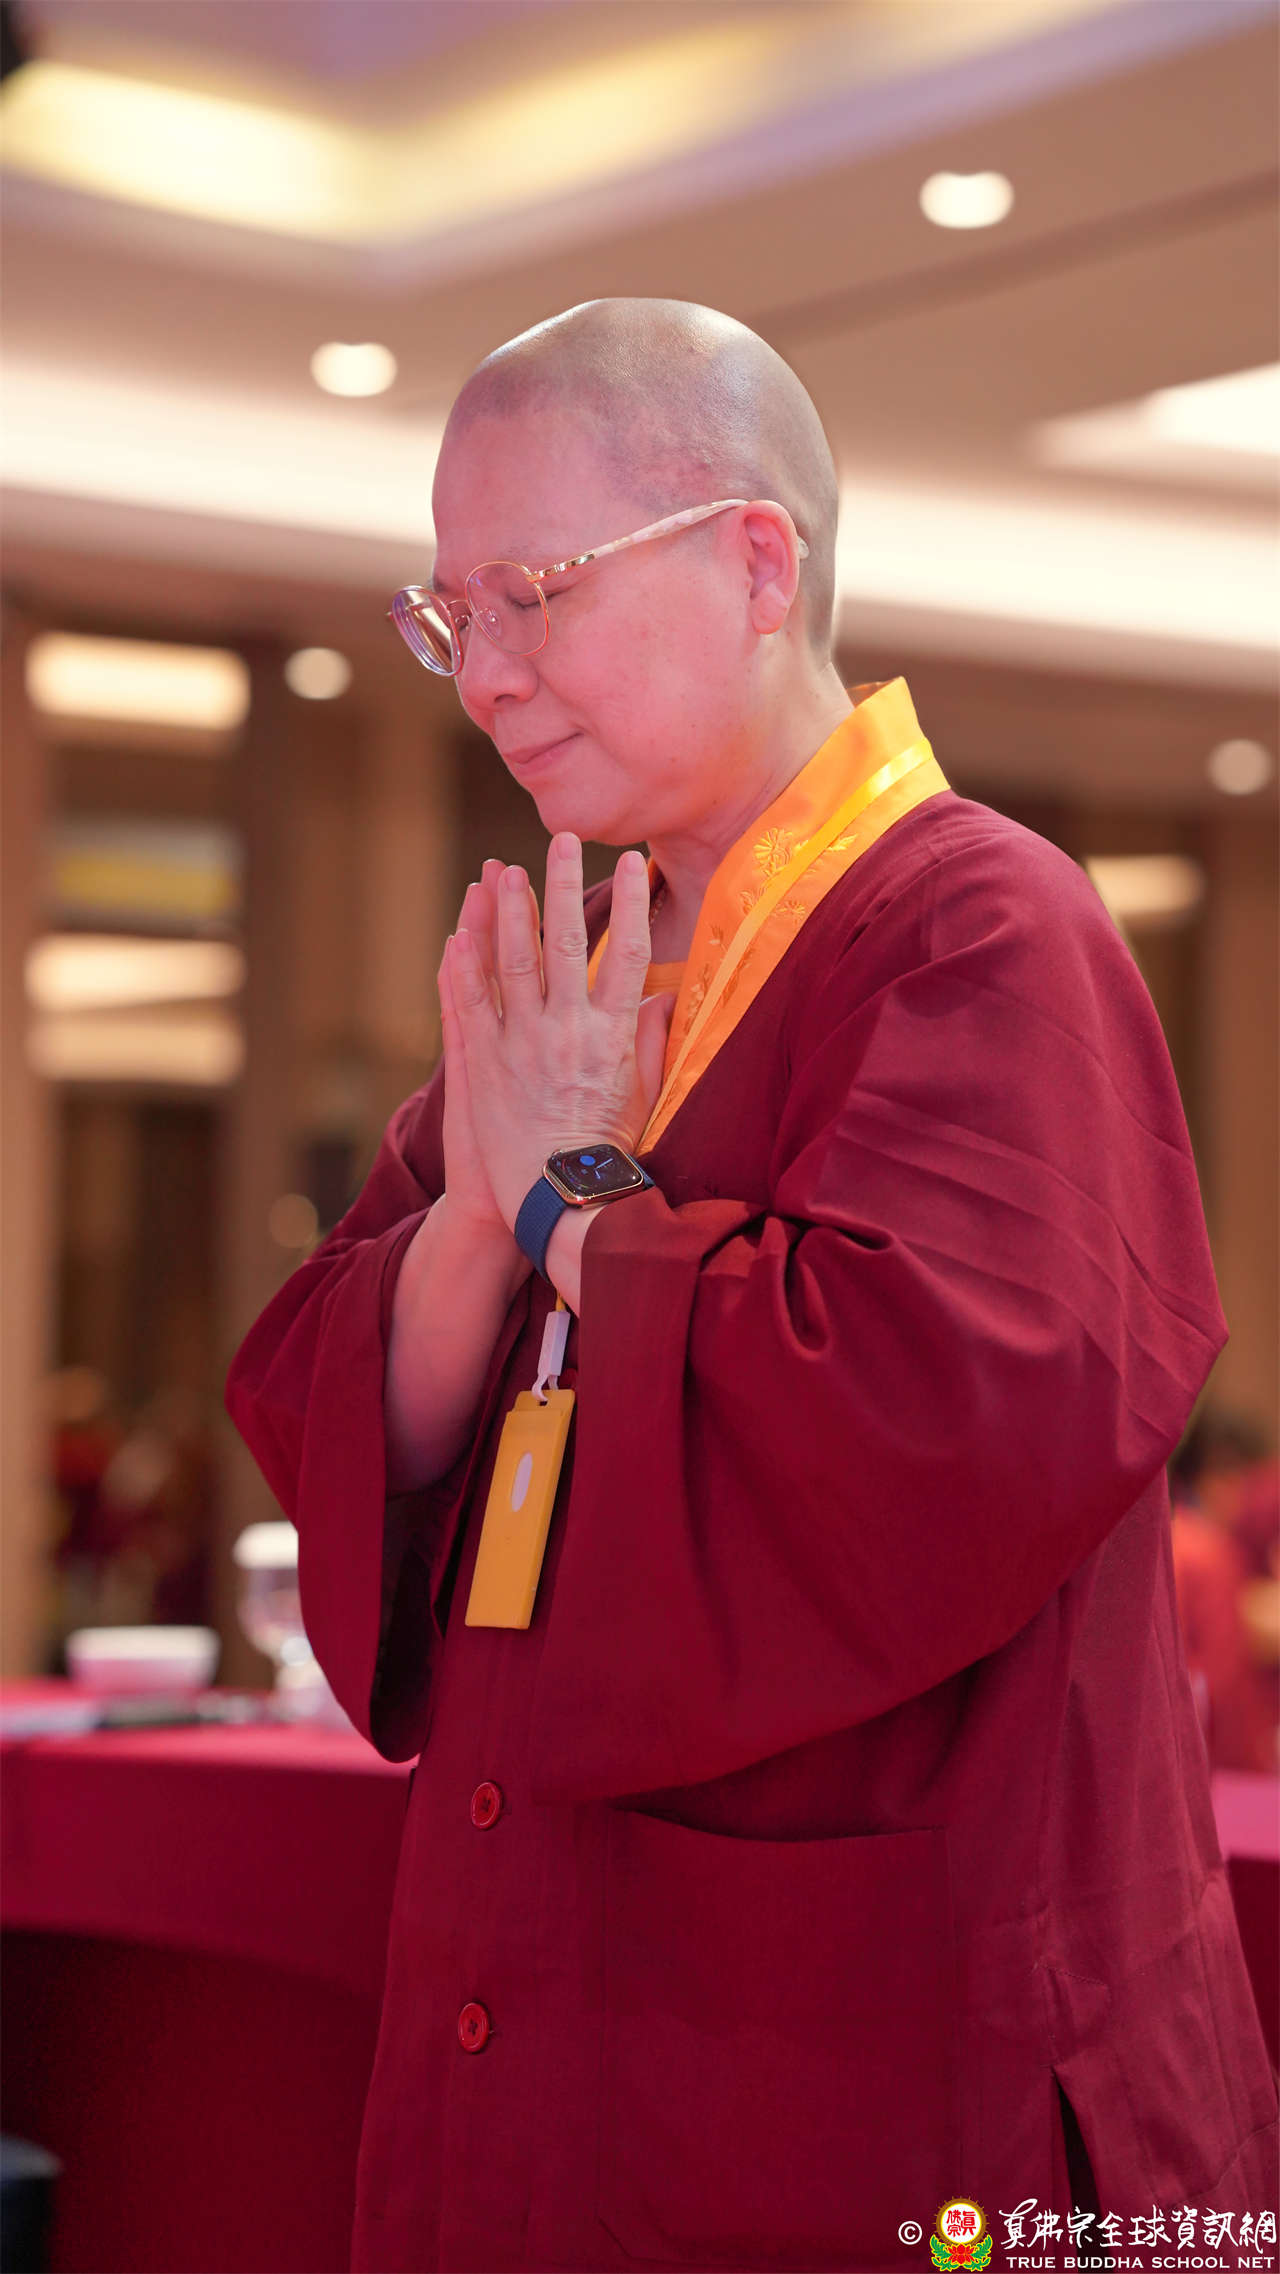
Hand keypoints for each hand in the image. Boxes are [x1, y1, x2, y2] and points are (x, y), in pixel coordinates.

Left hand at [443, 835, 675, 1231]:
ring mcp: (523, 1045)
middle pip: (567, 942)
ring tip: (504, 871)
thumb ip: (653, 1040)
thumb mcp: (645, 1094)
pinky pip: (471, 1005)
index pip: (627, 953)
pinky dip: (463, 968)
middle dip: (564, 884)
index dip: (630, 904)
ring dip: (510, 912)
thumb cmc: (610, 1153)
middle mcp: (569, 1031)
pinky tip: (458, 934)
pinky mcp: (485, 1066)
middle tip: (562, 840)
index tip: (633, 864)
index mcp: (614, 1035)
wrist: (563, 1202)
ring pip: (514, 962)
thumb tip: (666, 997)